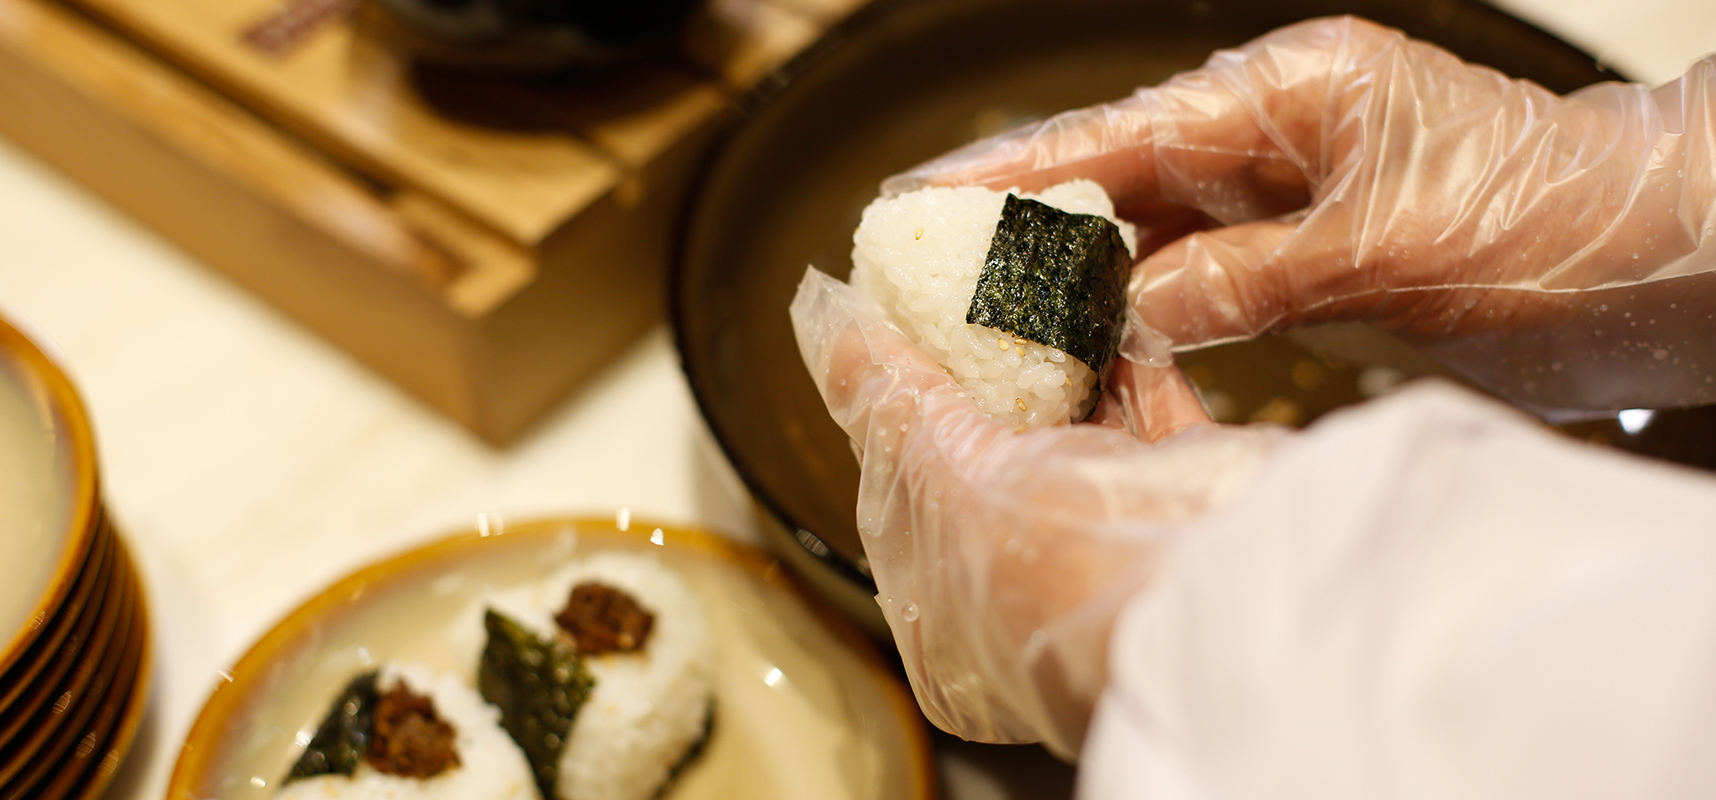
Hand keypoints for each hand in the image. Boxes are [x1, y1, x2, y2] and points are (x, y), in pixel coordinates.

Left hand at [790, 269, 1283, 755]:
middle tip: (954, 286)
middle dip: (976, 376)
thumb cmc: (1058, 573)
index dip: (893, 418)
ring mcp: (1112, 551)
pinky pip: (1150, 415)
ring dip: (1054, 355)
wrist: (1220, 589)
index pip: (902, 507)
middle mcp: (1031, 602)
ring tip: (1027, 273)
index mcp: (952, 635)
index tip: (886, 335)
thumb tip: (831, 336)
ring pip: (1072, 433)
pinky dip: (1130, 358)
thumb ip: (890, 404)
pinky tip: (1107, 294)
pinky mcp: (1188, 499)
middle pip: (988, 462)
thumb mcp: (942, 480)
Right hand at [890, 16, 1715, 408]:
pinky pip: (1196, 278)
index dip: (1007, 170)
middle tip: (921, 268)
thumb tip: (1132, 310)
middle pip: (1112, 176)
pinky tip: (1085, 343)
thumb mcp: (1389, 252)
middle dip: (1016, 222)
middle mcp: (1272, 132)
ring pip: (1146, 232)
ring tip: (979, 314)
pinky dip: (1141, 312)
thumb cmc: (1548, 228)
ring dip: (1070, 275)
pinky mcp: (1305, 251)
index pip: (1114, 133)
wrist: (1652, 261)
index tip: (916, 199)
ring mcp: (1285, 192)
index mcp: (1286, 94)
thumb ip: (1247, 278)